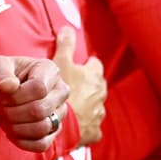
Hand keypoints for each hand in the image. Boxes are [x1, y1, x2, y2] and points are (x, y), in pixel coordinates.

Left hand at [0, 56, 70, 152]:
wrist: (0, 93)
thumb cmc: (1, 76)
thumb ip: (1, 73)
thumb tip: (9, 86)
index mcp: (50, 70)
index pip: (39, 88)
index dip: (16, 96)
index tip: (2, 93)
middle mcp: (60, 90)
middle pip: (40, 110)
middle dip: (12, 112)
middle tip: (0, 107)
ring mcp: (60, 112)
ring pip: (42, 128)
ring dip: (15, 127)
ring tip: (5, 118)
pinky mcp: (54, 130)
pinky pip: (42, 144)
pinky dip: (22, 142)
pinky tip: (10, 133)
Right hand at [53, 27, 106, 145]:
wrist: (60, 123)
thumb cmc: (60, 91)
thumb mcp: (59, 63)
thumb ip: (65, 45)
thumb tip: (67, 28)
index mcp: (94, 76)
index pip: (95, 65)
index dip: (87, 65)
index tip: (80, 66)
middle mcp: (101, 94)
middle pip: (96, 86)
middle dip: (88, 86)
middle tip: (74, 88)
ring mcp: (99, 113)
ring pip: (94, 107)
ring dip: (86, 107)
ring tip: (73, 108)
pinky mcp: (95, 131)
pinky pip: (92, 128)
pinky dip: (85, 126)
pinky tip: (76, 126)